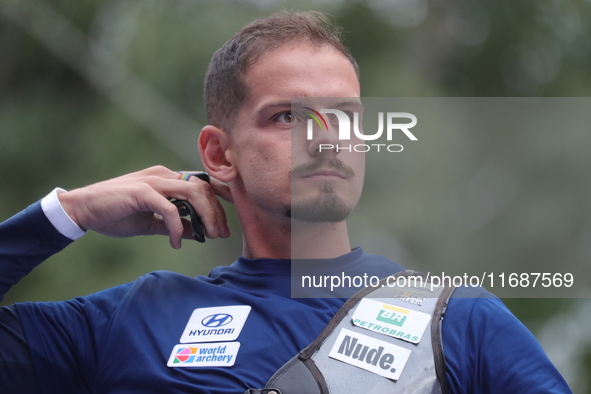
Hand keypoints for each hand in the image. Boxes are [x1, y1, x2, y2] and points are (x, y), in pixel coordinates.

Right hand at [58, 166, 232, 247]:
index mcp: (167, 178)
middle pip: (203, 188)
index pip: (203, 181)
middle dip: (217, 211)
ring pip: (192, 192)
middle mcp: (163, 175)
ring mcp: (152, 181)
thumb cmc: (117, 214)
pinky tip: (177, 242)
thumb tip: (199, 233)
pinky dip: (178, 227)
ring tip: (209, 236)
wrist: (82, 210)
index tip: (233, 214)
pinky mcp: (141, 191)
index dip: (222, 195)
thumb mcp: (152, 222)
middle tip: (222, 234)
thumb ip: (176, 224)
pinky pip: (169, 208)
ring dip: (205, 216)